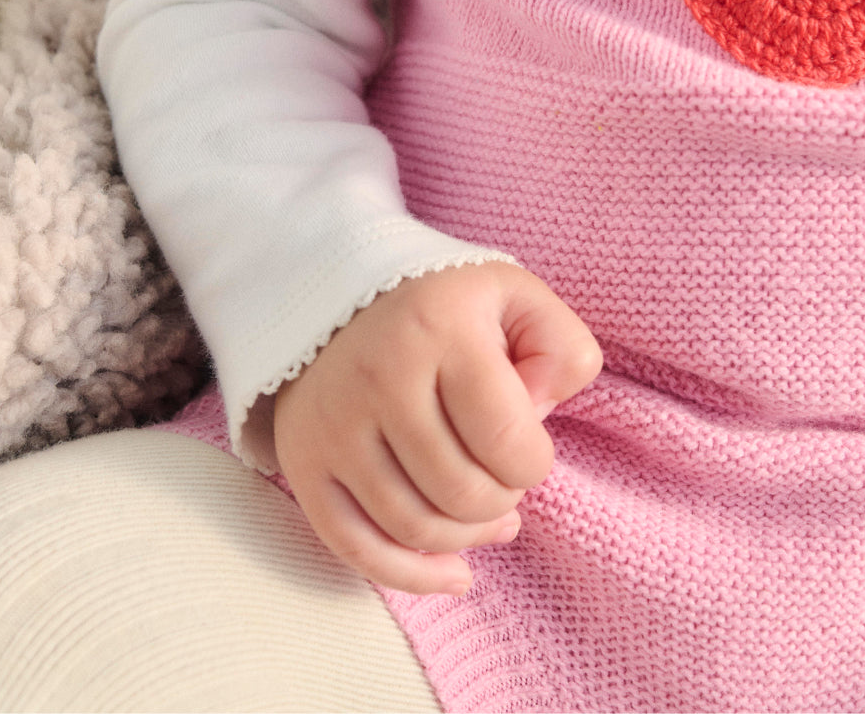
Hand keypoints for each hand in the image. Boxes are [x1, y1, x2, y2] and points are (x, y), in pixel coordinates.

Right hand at [274, 261, 601, 594]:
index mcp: (438, 329)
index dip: (535, 462)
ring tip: (487, 512)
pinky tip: (454, 573)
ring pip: (415, 527)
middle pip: (463, 494)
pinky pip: (355, 547)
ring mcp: (334, 424)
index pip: (508, 442)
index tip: (528, 442)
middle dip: (501, 498)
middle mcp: (378, 377)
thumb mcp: (515, 295)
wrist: (333, 289)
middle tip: (502, 472)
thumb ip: (562, 346)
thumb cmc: (441, 300)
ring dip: (466, 536)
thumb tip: (544, 415)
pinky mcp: (302, 460)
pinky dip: (411, 575)